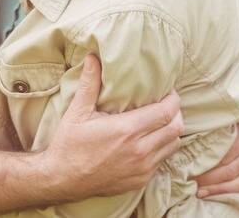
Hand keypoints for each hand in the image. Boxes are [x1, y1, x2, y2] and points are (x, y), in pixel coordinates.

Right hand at [40, 54, 184, 200]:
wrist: (62, 179)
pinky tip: (149, 140)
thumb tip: (94, 57)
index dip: (173, 99)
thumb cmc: (68, 144)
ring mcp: (142, 168)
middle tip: (167, 104)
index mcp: (126, 130)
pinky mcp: (140, 180)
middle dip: (176, 113)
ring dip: (171, 131)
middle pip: (176, 128)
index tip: (168, 91)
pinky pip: (162, 161)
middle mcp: (139, 150)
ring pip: (173, 145)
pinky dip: (162, 148)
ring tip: (160, 121)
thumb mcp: (77, 111)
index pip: (166, 112)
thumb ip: (90, 83)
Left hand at [192, 83, 238, 197]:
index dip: (205, 167)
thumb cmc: (235, 95)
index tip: (185, 170)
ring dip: (220, 190)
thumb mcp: (226, 99)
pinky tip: (219, 195)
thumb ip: (211, 111)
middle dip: (208, 180)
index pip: (226, 158)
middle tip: (188, 183)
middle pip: (231, 172)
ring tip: (200, 192)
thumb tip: (181, 120)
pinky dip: (237, 194)